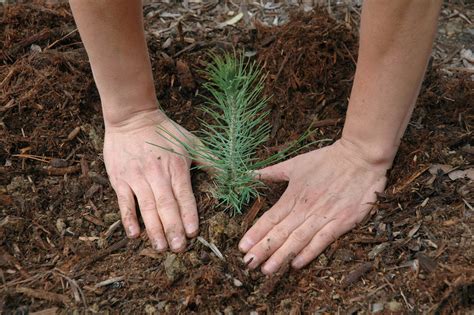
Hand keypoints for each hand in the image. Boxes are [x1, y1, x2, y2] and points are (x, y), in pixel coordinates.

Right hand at [103, 109, 198, 251]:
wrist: (132, 117)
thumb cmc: (165, 131)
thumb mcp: (191, 141)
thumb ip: (210, 160)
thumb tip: (232, 174)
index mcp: (176, 167)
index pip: (184, 195)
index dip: (188, 215)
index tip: (193, 233)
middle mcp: (157, 174)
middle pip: (166, 206)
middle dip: (173, 229)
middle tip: (179, 249)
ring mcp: (137, 177)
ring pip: (146, 207)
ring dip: (154, 229)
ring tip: (161, 247)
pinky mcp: (120, 179)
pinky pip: (124, 202)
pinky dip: (129, 218)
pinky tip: (134, 234)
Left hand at [238, 139, 388, 273]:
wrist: (360, 157)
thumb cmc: (327, 160)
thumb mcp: (295, 163)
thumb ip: (272, 172)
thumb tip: (249, 174)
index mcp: (293, 195)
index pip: (270, 218)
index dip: (255, 234)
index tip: (242, 247)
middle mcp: (305, 208)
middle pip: (280, 232)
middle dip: (263, 249)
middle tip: (248, 264)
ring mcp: (324, 216)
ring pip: (298, 239)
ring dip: (281, 256)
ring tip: (266, 270)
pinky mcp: (342, 222)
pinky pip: (322, 241)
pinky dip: (309, 253)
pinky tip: (296, 264)